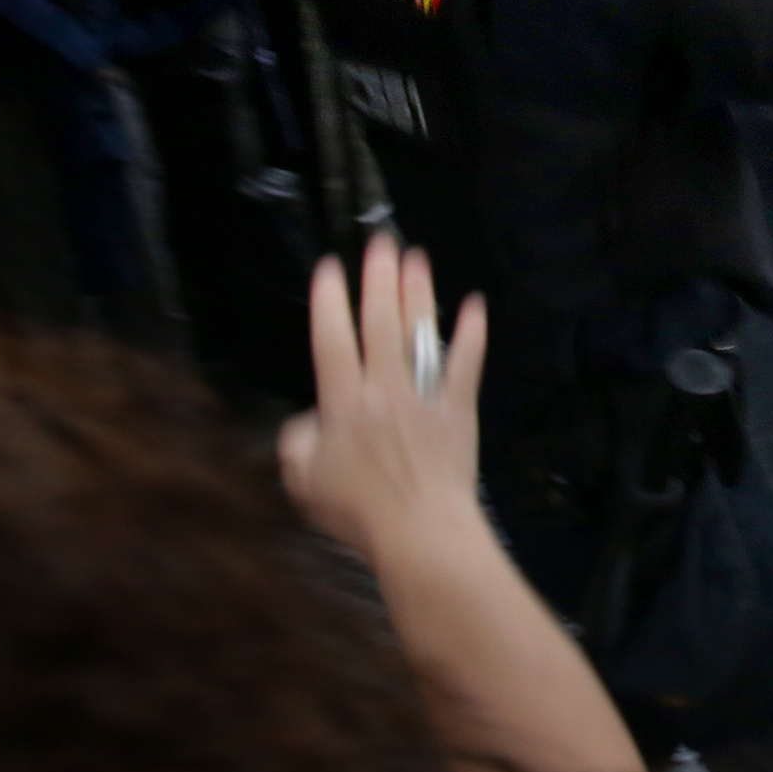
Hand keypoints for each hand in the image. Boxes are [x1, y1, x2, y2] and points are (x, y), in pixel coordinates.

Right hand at [278, 234, 489, 568]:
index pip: (332, 340)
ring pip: (419, 333)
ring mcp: (424, 394)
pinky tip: (475, 305)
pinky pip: (466, 363)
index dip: (328, 302)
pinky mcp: (458, 407)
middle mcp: (383, 389)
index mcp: (343, 403)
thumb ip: (297, 444)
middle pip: (379, 322)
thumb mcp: (304, 483)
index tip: (328, 266)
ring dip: (417, 293)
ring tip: (416, 257)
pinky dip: (472, 333)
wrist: (421, 530)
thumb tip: (308, 419)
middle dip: (377, 278)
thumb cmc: (359, 513)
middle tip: (380, 241)